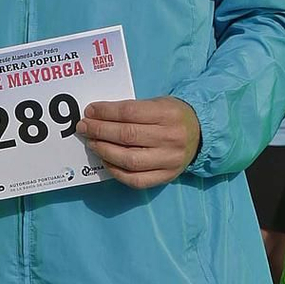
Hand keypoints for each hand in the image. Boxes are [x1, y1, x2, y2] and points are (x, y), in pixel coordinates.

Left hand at [77, 96, 201, 188]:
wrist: (201, 134)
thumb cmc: (172, 116)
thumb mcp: (158, 104)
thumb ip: (133, 110)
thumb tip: (98, 116)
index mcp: (168, 114)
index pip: (130, 112)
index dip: (106, 112)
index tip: (90, 111)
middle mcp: (170, 137)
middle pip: (127, 135)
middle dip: (100, 131)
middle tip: (84, 127)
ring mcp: (169, 160)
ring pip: (129, 159)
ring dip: (104, 151)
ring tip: (92, 143)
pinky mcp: (166, 177)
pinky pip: (136, 179)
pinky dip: (116, 171)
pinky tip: (106, 161)